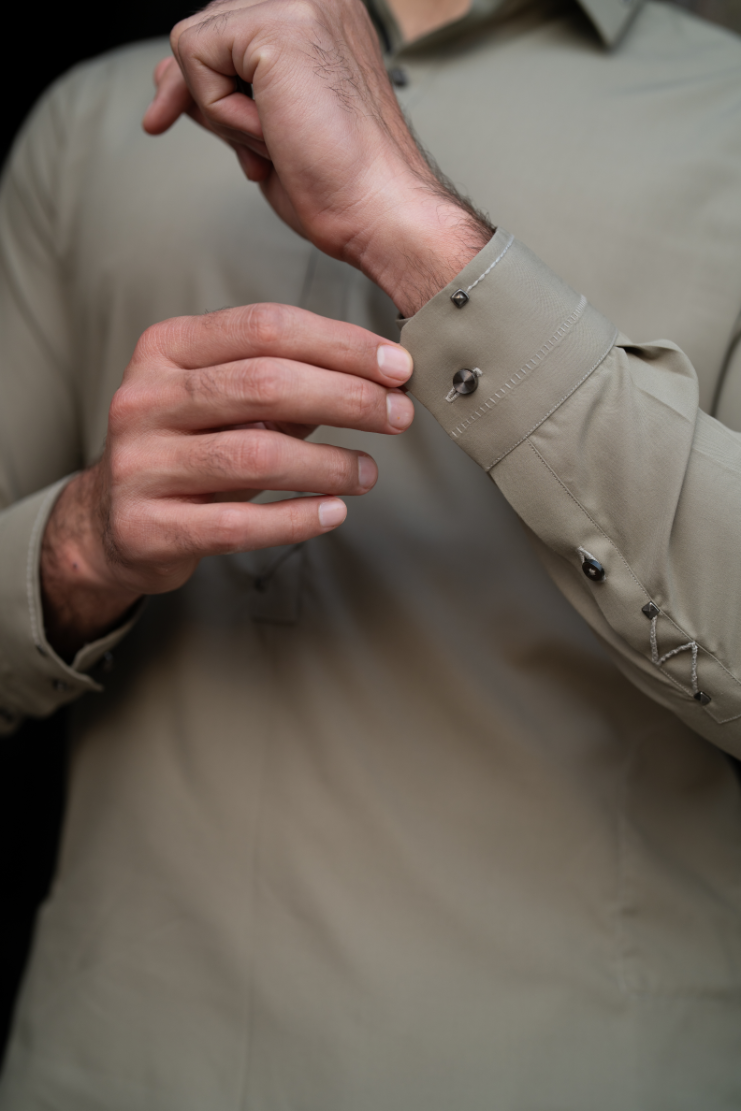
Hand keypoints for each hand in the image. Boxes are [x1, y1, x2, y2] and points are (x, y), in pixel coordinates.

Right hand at [40, 303, 413, 659]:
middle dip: (347, 397)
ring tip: (368, 473)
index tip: (395, 367)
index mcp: (166, 349)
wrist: (113, 522)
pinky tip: (333, 512)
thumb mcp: (225, 402)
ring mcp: (140, 465)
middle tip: (397, 415)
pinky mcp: (147, 528)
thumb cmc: (188, 450)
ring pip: (255, 455)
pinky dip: (296, 518)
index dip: (340, 344)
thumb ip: (287, 383)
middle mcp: (144, 399)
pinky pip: (238, 524)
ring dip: (328, 465)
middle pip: (265, 384)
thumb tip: (378, 376)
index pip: (265, 328)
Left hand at [142, 0, 491, 315]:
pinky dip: (220, 112)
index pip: (228, 29)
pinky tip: (272, 133)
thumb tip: (165, 82)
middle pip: (205, 29)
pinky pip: (195, 54)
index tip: (178, 118)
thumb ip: (223, 90)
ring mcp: (300, 2)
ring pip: (195, 42)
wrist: (380, 210)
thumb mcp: (265, 126)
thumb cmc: (338, 184)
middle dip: (201, 95)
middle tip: (260, 150)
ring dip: (221, 110)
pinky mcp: (279, 23)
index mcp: (323, 18)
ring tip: (280, 142)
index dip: (200, 78)